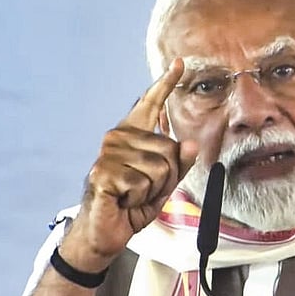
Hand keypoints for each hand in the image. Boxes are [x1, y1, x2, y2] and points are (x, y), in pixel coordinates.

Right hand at [59, 59, 198, 271]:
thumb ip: (179, 165)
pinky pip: (143, 183)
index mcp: (133, 135)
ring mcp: (109, 154)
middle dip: (167, 178)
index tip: (180, 63)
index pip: (151, 104)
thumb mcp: (163, 185)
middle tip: (144, 191)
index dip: (166, 83)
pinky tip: (123, 200)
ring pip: (159, 167)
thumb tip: (191, 144)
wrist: (105, 232)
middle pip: (169, 149)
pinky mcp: (103, 172)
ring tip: (132, 195)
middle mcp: (118, 138)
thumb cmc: (132, 205)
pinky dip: (139, 199)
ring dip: (152, 190)